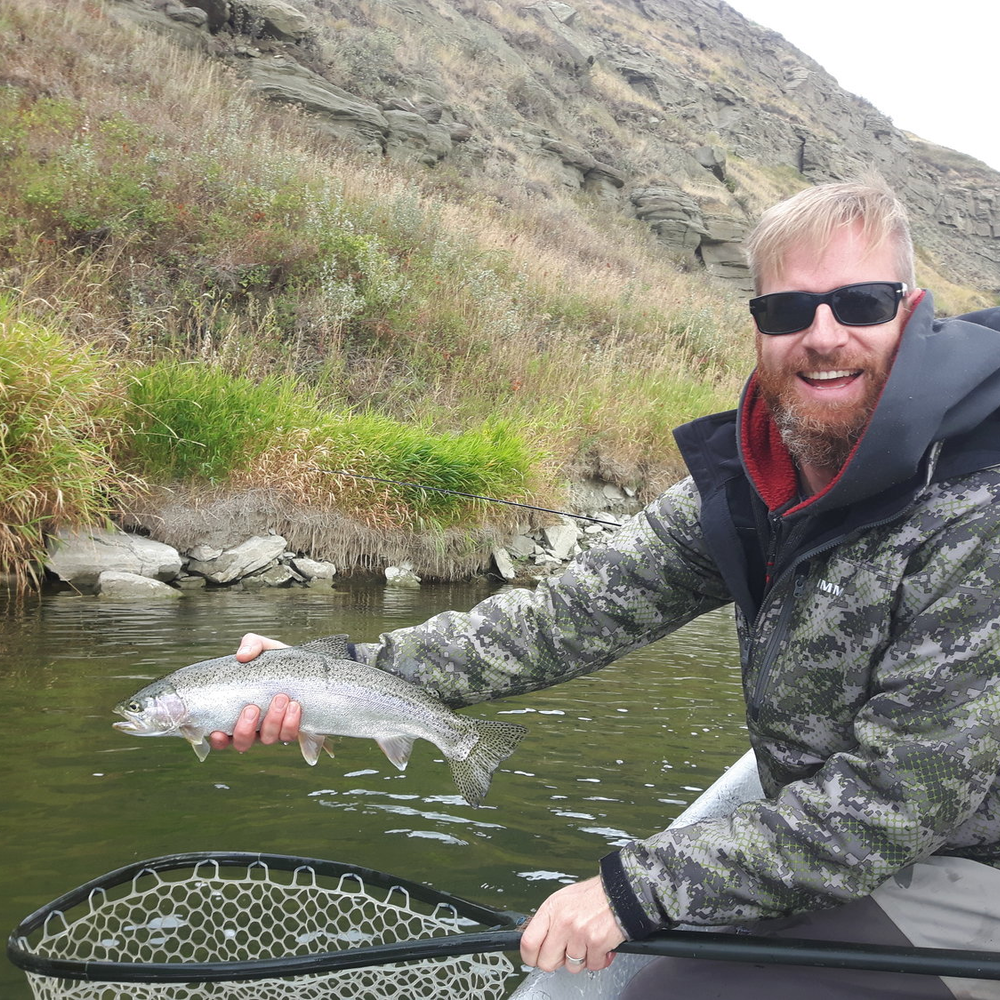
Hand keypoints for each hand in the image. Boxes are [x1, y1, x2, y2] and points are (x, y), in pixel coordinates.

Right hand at [208, 634, 296, 751]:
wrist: (311, 668)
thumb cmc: (280, 663)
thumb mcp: (266, 649)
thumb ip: (252, 645)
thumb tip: (242, 655)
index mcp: (238, 713)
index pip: (221, 736)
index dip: (217, 739)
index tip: (218, 731)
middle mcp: (253, 727)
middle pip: (242, 742)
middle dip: (245, 728)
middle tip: (253, 708)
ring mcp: (273, 731)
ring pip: (267, 739)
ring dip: (272, 721)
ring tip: (280, 699)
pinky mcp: (293, 730)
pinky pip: (289, 735)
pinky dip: (291, 722)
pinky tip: (294, 706)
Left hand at [519, 876, 623, 972]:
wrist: (620, 891)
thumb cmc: (592, 896)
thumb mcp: (563, 900)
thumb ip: (550, 921)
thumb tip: (538, 942)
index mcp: (551, 909)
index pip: (528, 942)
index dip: (530, 957)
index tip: (535, 958)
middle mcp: (563, 921)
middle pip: (547, 962)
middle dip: (557, 961)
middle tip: (566, 951)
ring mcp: (579, 933)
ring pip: (571, 966)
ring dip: (581, 959)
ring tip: (586, 943)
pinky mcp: (597, 942)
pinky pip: (593, 965)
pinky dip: (598, 959)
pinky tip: (599, 945)